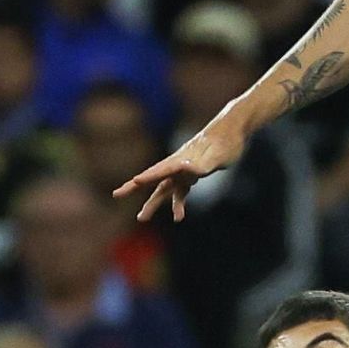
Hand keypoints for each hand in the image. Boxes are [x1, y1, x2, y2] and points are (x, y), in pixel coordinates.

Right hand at [113, 111, 247, 222]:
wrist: (233, 130)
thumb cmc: (226, 142)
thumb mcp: (217, 156)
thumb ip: (203, 164)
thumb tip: (188, 168)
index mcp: (181, 159)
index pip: (161, 169)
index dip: (148, 176)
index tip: (133, 181)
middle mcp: (179, 164)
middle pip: (153, 178)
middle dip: (134, 187)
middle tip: (115, 194)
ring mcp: (185, 170)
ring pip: (165, 189)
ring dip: (153, 203)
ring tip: (140, 217)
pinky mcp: (193, 174)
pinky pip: (182, 191)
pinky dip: (178, 203)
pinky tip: (178, 217)